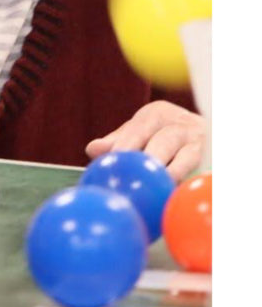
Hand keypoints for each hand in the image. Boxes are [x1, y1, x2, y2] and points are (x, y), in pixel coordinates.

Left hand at [86, 101, 205, 181]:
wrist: (211, 133)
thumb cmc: (164, 137)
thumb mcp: (140, 134)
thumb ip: (117, 142)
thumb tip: (92, 149)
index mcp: (155, 114)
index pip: (137, 129)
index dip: (125, 145)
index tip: (114, 161)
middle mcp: (178, 122)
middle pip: (162, 140)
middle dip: (149, 157)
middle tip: (135, 175)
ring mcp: (199, 138)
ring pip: (186, 155)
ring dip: (173, 172)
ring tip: (160, 186)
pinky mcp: (214, 154)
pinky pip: (204, 166)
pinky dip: (192, 178)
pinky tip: (181, 192)